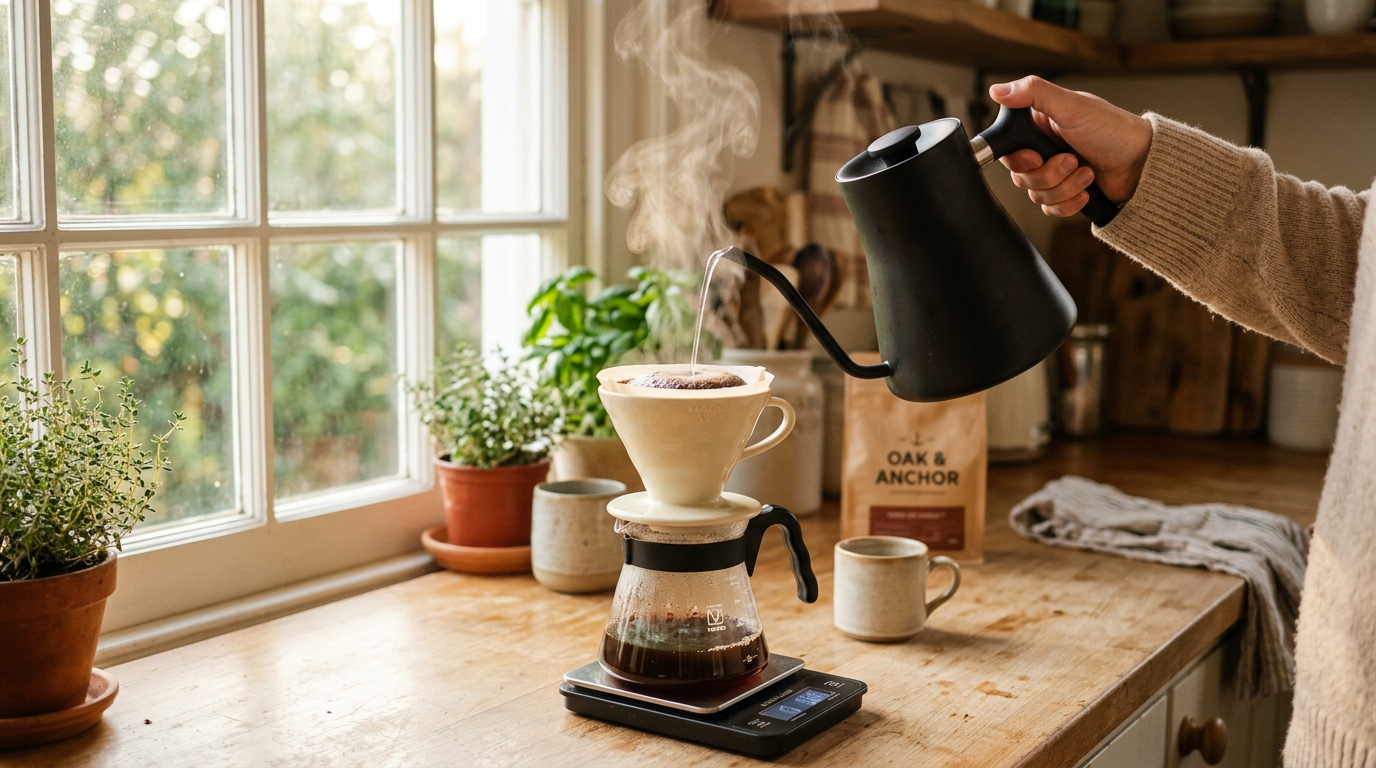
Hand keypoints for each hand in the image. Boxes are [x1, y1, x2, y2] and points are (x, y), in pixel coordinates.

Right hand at [988, 76, 1152, 217]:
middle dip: (1049, 174)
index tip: (1035, 157)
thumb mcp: (1071, 106)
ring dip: (1065, 187)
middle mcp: (1044, 150)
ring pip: (1036, 195)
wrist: (1143, 162)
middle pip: (1020, 177)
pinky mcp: (1066, 194)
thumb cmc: (1113, 129)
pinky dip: (1070, 202)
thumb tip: (996, 90)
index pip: (1007, 150)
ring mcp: (1055, 174)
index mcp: (1039, 126)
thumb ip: (1033, 93)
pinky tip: (1087, 189)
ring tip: (1087, 173)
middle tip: (1072, 160)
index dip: (1018, 159)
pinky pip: (1050, 209)